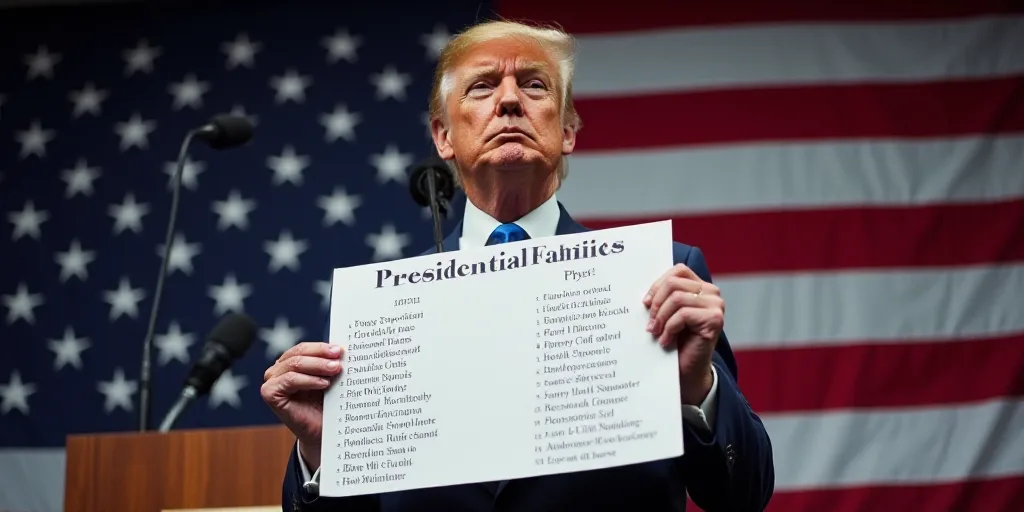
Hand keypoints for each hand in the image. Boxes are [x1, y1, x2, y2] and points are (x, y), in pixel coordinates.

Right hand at [260, 342, 343, 468]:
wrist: (320, 432)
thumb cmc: (324, 405)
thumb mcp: (329, 379)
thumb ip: (329, 363)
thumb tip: (341, 349)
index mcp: (290, 362)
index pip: (304, 348)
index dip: (321, 347)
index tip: (340, 350)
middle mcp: (278, 369)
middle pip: (298, 353)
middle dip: (321, 355)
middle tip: (339, 360)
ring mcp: (272, 381)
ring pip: (295, 364)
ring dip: (318, 366)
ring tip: (335, 370)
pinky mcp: (270, 393)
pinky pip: (290, 380)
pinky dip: (308, 380)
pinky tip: (324, 384)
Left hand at [643, 263, 723, 404]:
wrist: (687, 370)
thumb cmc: (675, 341)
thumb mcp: (667, 314)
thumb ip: (662, 297)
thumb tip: (642, 287)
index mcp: (700, 286)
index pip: (678, 270)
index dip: (658, 284)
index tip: (646, 303)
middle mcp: (712, 292)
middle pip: (674, 283)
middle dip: (656, 304)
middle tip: (650, 323)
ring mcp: (716, 305)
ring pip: (677, 299)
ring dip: (661, 318)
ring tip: (656, 333)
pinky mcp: (715, 319)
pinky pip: (683, 315)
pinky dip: (669, 329)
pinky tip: (666, 341)